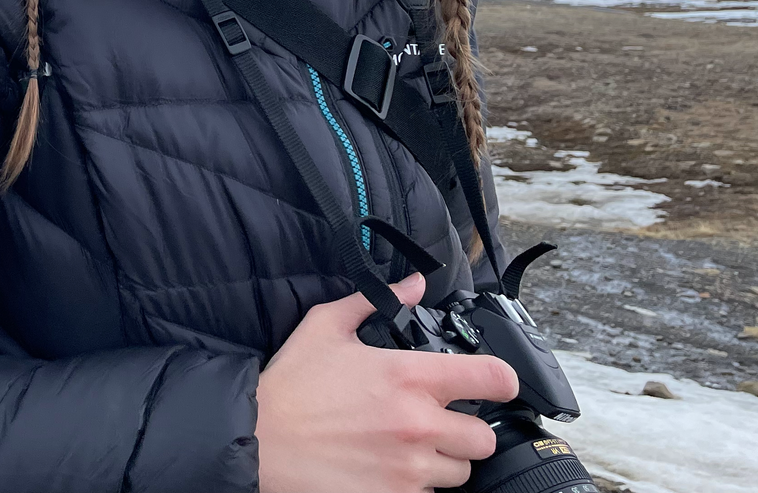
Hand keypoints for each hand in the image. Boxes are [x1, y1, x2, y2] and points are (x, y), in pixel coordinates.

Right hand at [256, 275, 519, 492]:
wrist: (255, 443)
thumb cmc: (289, 389)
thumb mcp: (325, 329)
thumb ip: (375, 301)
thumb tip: (413, 285)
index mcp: (409, 377)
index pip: (493, 379)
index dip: (502, 381)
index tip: (494, 385)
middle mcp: (418, 425)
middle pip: (483, 438)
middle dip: (464, 431)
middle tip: (436, 425)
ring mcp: (409, 469)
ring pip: (459, 474)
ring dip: (441, 463)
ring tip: (407, 450)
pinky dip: (414, 487)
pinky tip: (387, 470)